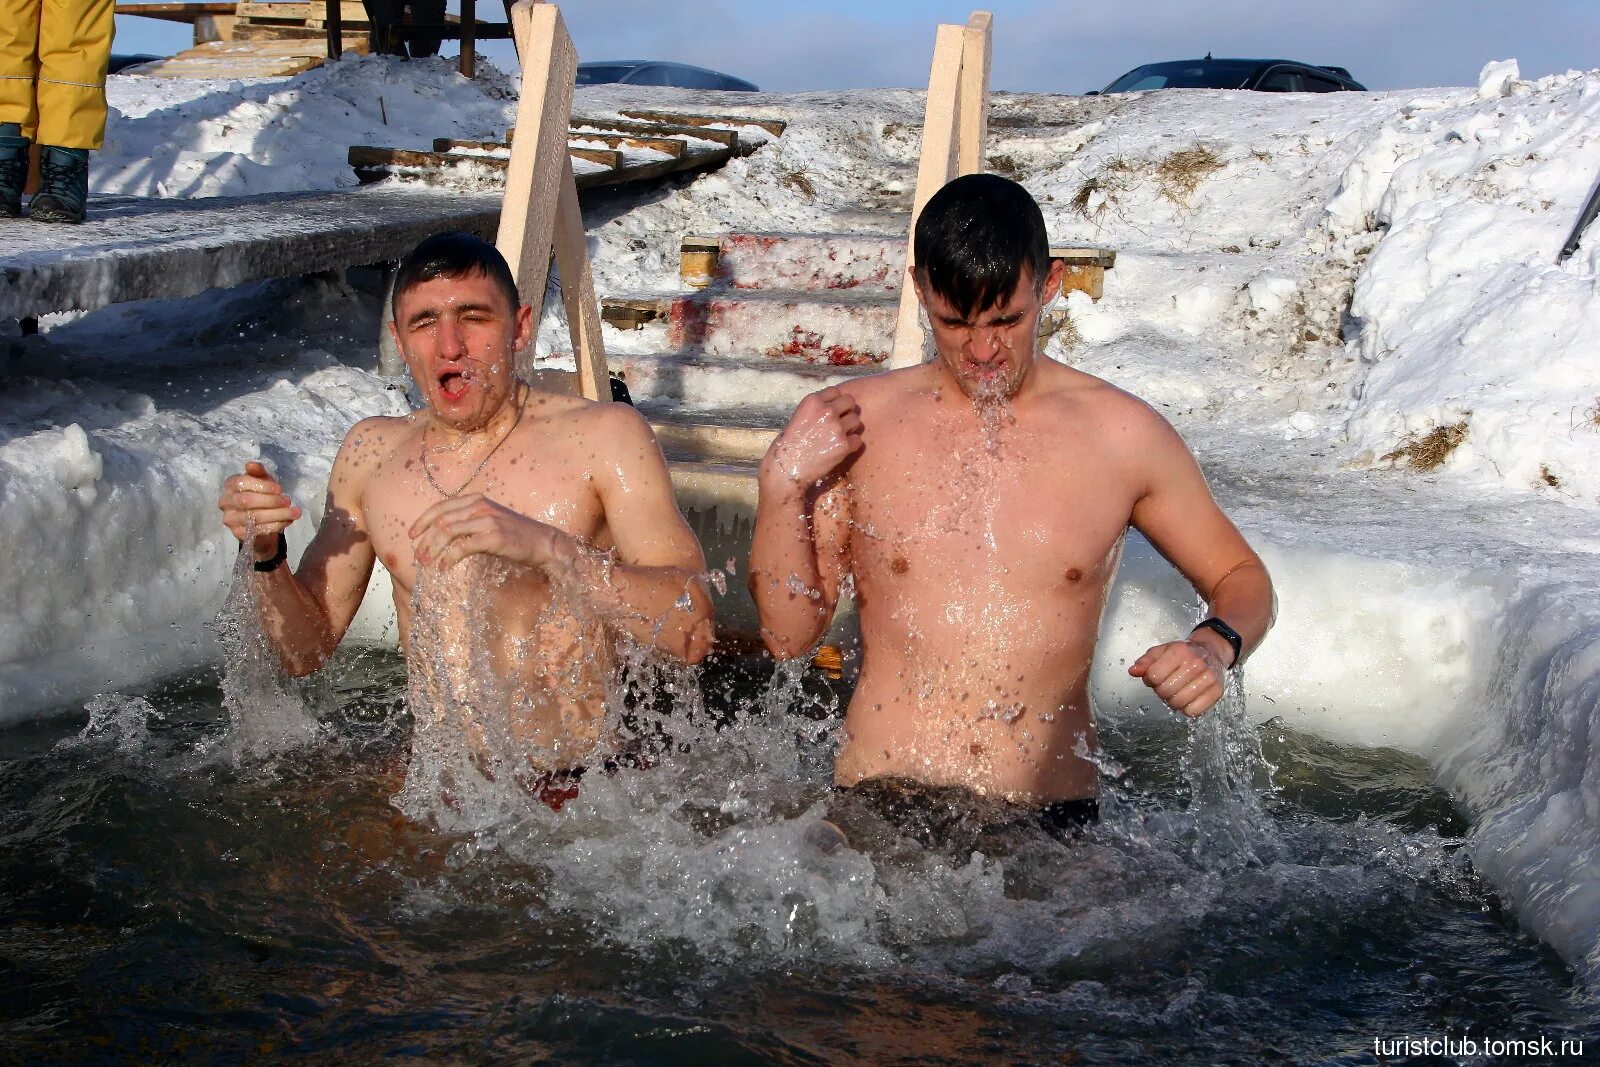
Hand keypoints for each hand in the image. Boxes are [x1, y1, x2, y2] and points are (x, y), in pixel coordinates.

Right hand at [218, 460, 301, 559]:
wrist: (260, 520)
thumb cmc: (261, 494)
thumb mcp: (262, 480)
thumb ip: (258, 472)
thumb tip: (252, 465)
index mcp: (230, 485)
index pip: (242, 482)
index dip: (262, 486)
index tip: (279, 489)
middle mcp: (226, 502)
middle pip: (247, 501)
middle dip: (271, 501)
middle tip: (288, 501)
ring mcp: (230, 519)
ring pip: (253, 517)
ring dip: (277, 515)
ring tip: (295, 513)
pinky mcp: (237, 533)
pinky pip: (257, 530)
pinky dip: (275, 525)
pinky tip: (287, 521)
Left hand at [409, 494, 572, 570]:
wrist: (543, 542)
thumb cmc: (515, 534)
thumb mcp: (489, 519)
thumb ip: (468, 520)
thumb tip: (441, 533)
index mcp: (476, 499)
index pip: (441, 506)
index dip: (422, 521)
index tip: (412, 535)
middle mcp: (480, 506)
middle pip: (441, 520)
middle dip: (425, 539)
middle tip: (418, 556)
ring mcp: (487, 520)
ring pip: (447, 532)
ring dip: (433, 549)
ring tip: (428, 563)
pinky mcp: (493, 537)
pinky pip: (462, 547)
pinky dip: (449, 558)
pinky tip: (445, 568)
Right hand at [760, 387, 862, 492]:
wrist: (786, 468)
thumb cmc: (787, 445)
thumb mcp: (797, 418)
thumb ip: (815, 411)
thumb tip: (831, 409)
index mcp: (813, 401)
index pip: (835, 391)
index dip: (836, 400)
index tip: (833, 409)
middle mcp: (827, 411)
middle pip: (850, 402)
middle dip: (847, 411)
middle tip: (841, 422)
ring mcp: (837, 428)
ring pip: (856, 421)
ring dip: (850, 428)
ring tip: (839, 437)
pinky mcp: (844, 445)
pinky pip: (858, 440)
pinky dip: (851, 445)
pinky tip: (841, 450)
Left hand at [1129, 639, 1228, 716]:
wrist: (1211, 652)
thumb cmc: (1183, 654)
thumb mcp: (1161, 652)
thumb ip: (1145, 662)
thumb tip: (1133, 671)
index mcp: (1179, 652)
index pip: (1154, 676)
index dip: (1150, 679)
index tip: (1156, 676)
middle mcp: (1195, 664)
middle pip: (1165, 691)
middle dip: (1161, 690)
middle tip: (1168, 684)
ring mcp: (1208, 678)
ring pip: (1178, 703)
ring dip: (1173, 700)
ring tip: (1177, 691)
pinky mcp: (1217, 692)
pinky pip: (1193, 711)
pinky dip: (1187, 708)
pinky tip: (1188, 698)